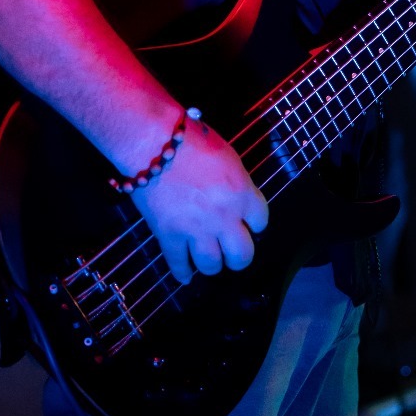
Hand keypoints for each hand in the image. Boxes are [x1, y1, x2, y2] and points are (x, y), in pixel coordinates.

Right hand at [133, 114, 268, 284]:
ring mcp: (196, 229)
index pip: (260, 221)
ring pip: (211, 265)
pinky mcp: (169, 235)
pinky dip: (182, 272)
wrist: (155, 142)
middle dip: (237, 255)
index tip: (247, 223)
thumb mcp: (228, 157)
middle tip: (230, 249)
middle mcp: (223, 217)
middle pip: (242, 255)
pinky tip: (185, 276)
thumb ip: (237, 183)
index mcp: (241, 193)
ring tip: (208, 258)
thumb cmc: (192, 139)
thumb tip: (237, 200)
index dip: (254, 223)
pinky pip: (178, 263)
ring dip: (211, 263)